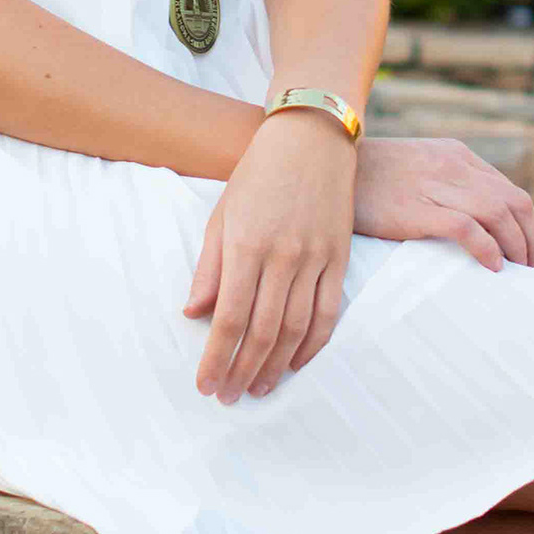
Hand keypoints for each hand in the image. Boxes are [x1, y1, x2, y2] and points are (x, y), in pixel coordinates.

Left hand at [184, 109, 356, 403]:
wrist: (311, 137)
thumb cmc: (258, 173)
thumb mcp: (222, 214)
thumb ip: (209, 268)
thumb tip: (193, 313)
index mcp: (246, 244)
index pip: (228, 318)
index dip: (216, 358)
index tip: (206, 385)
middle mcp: (282, 256)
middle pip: (261, 332)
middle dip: (242, 371)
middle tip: (229, 397)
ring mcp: (315, 258)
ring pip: (295, 329)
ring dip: (275, 366)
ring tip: (259, 388)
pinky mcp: (339, 257)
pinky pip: (328, 313)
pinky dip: (313, 345)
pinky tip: (295, 363)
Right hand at [352, 135, 533, 272]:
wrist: (326, 166)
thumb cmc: (370, 178)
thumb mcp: (416, 168)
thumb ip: (445, 185)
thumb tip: (476, 224)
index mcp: (456, 156)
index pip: (511, 191)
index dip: (529, 225)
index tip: (529, 252)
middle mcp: (453, 166)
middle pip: (514, 203)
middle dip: (531, 239)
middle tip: (530, 268)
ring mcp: (435, 185)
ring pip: (498, 214)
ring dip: (516, 247)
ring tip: (517, 271)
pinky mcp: (416, 208)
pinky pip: (467, 228)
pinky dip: (487, 248)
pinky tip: (492, 266)